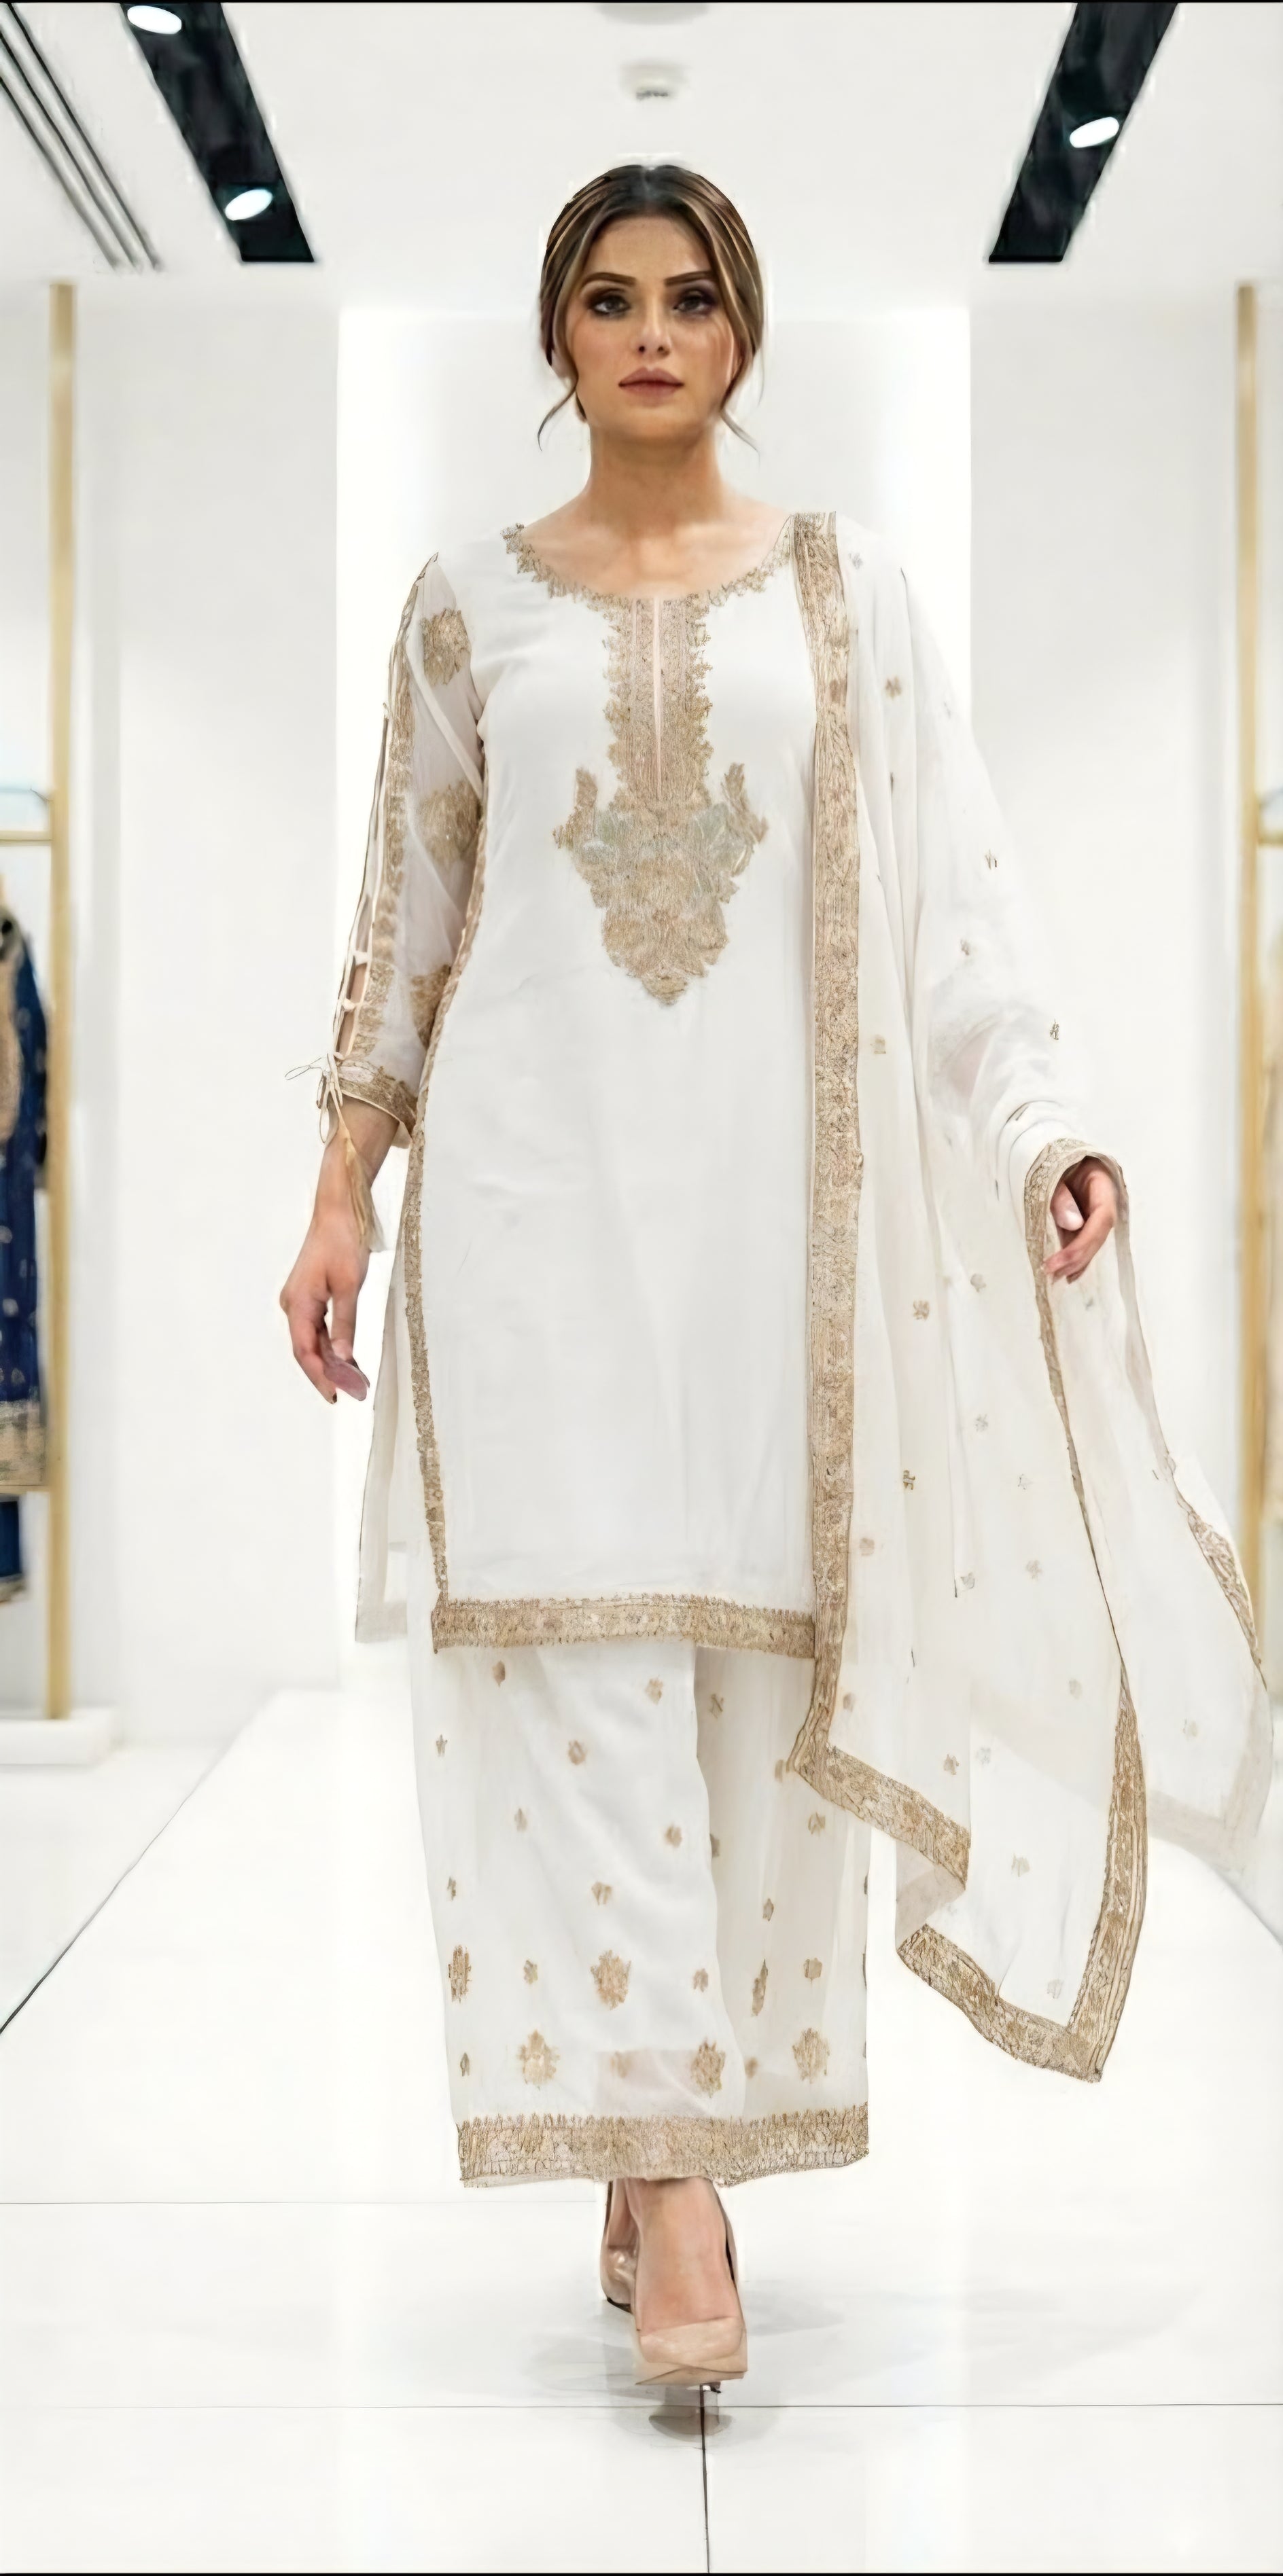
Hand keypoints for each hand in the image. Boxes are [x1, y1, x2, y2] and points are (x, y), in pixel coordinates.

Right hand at [280, 1134, 371, 1403]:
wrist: (339, 1212)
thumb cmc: (342, 1242)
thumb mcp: (349, 1287)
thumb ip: (344, 1325)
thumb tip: (342, 1359)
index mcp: (298, 1303)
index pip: (305, 1351)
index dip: (320, 1376)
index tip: (336, 1395)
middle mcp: (293, 1304)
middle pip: (306, 1349)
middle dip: (327, 1373)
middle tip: (350, 1393)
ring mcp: (300, 1300)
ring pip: (312, 1340)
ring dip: (329, 1361)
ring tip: (351, 1381)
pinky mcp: (310, 1295)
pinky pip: (316, 1328)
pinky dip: (329, 1344)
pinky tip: (344, 1357)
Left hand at [1045, 1158, 1117, 1282]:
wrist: (1056, 1155)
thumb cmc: (1055, 1160)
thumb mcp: (1054, 1172)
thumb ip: (1061, 1195)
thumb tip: (1073, 1224)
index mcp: (1103, 1186)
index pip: (1101, 1220)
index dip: (1082, 1244)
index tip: (1060, 1261)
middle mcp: (1104, 1203)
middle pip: (1098, 1236)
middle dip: (1077, 1257)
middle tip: (1053, 1273)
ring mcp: (1096, 1213)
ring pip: (1092, 1242)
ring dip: (1076, 1262)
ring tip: (1055, 1277)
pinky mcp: (1086, 1221)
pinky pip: (1085, 1241)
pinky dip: (1076, 1257)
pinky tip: (1066, 1273)